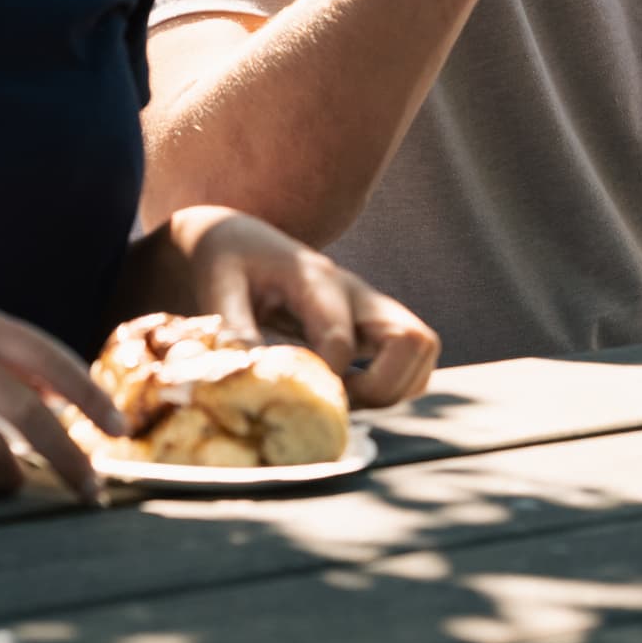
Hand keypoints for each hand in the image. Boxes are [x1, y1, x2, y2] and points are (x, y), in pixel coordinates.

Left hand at [145, 204, 441, 407]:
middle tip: (336, 403)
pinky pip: (413, 359)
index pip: (340, 338)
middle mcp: (356, 291)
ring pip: (422, 351)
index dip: (322, 379)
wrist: (241, 238)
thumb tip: (252, 375)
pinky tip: (350, 391)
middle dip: (381, 388)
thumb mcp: (219, 286)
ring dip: (394, 388)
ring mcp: (372, 306)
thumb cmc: (229, 260)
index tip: (295, 399)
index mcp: (316, 279)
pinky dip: (395, 386)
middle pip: (413, 339)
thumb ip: (234, 327)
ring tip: (344, 399)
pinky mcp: (375, 323)